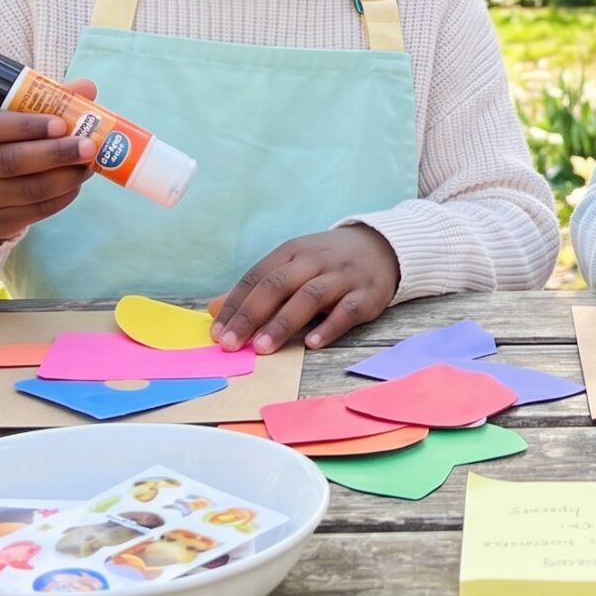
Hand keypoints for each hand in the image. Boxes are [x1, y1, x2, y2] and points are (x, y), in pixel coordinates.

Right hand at [0, 78, 98, 247]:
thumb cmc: (0, 144)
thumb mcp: (10, 119)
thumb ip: (47, 102)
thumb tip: (87, 88)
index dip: (26, 125)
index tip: (61, 124)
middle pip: (12, 161)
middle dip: (55, 153)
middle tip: (88, 146)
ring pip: (28, 190)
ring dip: (65, 177)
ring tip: (88, 165)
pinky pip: (36, 211)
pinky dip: (62, 197)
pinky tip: (76, 183)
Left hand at [209, 224, 402, 352]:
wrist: (383, 247)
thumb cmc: (327, 263)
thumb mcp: (291, 266)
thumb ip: (255, 289)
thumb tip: (213, 309)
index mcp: (292, 252)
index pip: (257, 277)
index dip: (235, 305)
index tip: (217, 332)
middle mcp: (315, 261)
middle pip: (278, 285)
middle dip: (252, 315)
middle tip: (232, 344)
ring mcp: (342, 276)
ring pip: (310, 297)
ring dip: (284, 322)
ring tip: (263, 348)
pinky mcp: (367, 294)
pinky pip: (347, 310)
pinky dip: (330, 327)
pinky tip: (312, 344)